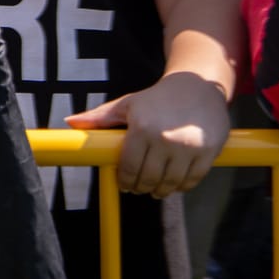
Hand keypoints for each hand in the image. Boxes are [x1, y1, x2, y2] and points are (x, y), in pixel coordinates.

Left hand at [66, 72, 231, 196]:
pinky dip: (182, 187)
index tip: (125, 186)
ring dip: (161, 191)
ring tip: (156, 190)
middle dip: (142, 188)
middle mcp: (165, 138)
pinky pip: (193, 179)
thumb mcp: (127, 104)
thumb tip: (69, 122)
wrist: (197, 87)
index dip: (125, 181)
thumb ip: (99, 117)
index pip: (129, 166)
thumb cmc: (156, 98)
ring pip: (171, 182)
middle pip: (150, 178)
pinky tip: (175, 185)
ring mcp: (188, 146)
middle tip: (139, 190)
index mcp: (142, 128)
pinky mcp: (208, 151)